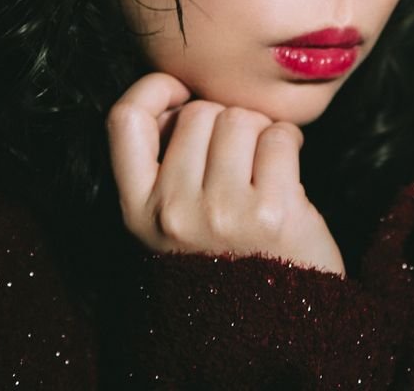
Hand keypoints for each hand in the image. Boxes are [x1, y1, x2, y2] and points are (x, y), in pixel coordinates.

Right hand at [106, 73, 345, 275]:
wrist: (278, 323)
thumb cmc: (229, 254)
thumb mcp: (173, 221)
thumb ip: (167, 162)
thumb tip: (181, 96)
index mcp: (139, 212)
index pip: (124, 119)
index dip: (154, 90)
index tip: (181, 94)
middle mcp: (173, 212)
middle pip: (198, 112)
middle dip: (225, 119)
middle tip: (240, 155)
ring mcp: (221, 213)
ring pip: (239, 118)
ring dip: (260, 131)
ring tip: (264, 164)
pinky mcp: (271, 213)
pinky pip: (279, 136)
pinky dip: (289, 144)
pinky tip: (288, 171)